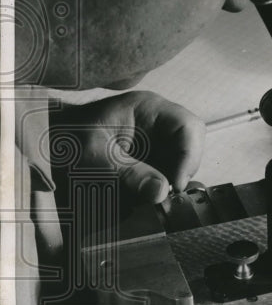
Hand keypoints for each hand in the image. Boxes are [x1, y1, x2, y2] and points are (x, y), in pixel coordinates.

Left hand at [49, 91, 204, 203]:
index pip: (188, 127)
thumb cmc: (67, 140)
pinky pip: (168, 175)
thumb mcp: (95, 157)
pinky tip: (144, 196)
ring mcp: (157, 141)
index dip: (189, 155)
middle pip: (190, 147)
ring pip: (182, 164)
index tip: (175, 184)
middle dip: (181, 172)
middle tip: (165, 195)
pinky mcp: (151, 159)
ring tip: (149, 197)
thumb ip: (128, 173)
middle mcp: (158, 122)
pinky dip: (160, 189)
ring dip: (171, 183)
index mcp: (148, 108)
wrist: (47, 145)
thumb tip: (161, 191)